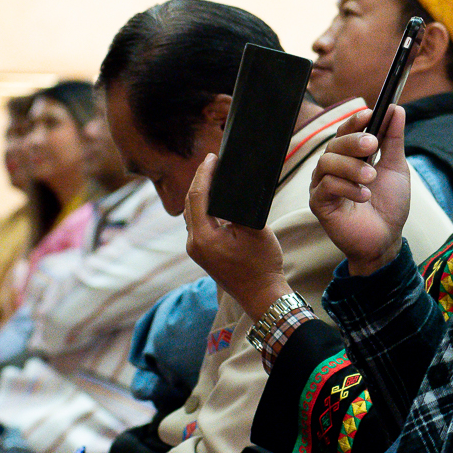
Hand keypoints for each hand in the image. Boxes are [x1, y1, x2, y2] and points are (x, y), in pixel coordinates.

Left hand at [183, 154, 292, 317]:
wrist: (262, 295)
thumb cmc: (262, 265)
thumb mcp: (256, 230)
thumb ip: (241, 207)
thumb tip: (232, 188)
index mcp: (204, 237)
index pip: (197, 196)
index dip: (204, 173)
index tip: (212, 157)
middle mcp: (194, 243)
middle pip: (190, 203)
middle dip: (199, 180)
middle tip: (211, 162)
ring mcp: (196, 250)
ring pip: (192, 213)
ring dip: (200, 194)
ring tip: (211, 176)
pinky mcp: (202, 253)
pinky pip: (197, 224)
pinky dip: (203, 208)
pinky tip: (213, 200)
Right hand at [309, 106, 412, 276]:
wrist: (386, 238)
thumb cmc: (389, 204)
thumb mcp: (396, 167)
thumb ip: (393, 139)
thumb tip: (395, 109)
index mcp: (350, 155)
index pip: (346, 130)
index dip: (355, 121)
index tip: (369, 114)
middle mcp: (333, 166)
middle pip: (334, 143)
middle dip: (354, 141)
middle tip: (372, 145)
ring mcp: (323, 184)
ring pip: (327, 162)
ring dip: (352, 167)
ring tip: (371, 178)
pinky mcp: (319, 203)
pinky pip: (326, 185)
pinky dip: (347, 187)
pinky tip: (364, 196)